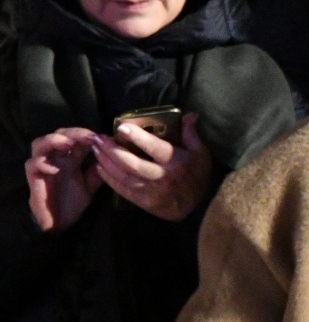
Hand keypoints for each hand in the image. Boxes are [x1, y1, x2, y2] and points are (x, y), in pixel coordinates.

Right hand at [26, 127, 103, 231]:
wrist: (59, 223)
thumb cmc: (73, 202)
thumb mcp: (91, 185)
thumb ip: (98, 172)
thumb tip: (112, 157)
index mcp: (70, 159)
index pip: (76, 139)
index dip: (86, 135)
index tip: (101, 137)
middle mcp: (55, 159)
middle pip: (58, 136)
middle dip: (72, 133)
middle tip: (87, 136)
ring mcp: (43, 166)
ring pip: (39, 144)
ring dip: (53, 141)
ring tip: (67, 144)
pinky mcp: (33, 178)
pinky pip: (32, 165)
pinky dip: (41, 163)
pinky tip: (53, 168)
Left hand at [89, 112, 213, 221]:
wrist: (199, 207)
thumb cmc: (197, 175)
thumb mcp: (200, 153)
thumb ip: (191, 134)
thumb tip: (189, 115)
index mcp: (176, 161)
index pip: (154, 147)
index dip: (137, 137)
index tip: (121, 127)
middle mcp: (163, 177)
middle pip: (132, 163)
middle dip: (111, 150)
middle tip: (98, 138)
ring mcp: (152, 191)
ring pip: (124, 176)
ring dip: (106, 162)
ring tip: (95, 149)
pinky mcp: (145, 202)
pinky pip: (123, 190)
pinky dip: (109, 179)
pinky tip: (100, 168)